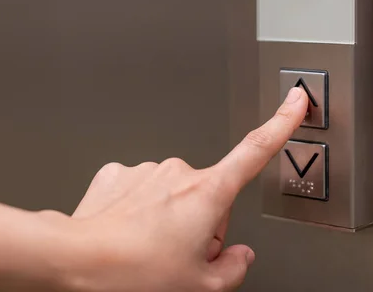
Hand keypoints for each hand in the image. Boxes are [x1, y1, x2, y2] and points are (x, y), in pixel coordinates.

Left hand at [66, 87, 307, 291]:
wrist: (77, 261)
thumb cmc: (134, 274)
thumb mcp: (201, 285)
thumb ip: (234, 269)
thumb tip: (239, 256)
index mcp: (207, 194)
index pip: (255, 151)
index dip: (282, 123)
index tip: (295, 100)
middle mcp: (178, 173)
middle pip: (208, 196)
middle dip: (201, 223)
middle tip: (177, 253)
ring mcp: (146, 170)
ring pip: (173, 195)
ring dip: (168, 219)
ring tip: (146, 247)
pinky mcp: (119, 174)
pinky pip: (142, 191)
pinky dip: (139, 211)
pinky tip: (127, 233)